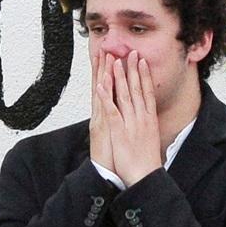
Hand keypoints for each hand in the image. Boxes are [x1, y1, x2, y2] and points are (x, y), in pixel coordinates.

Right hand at [89, 50, 114, 171]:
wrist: (113, 177)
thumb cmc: (120, 159)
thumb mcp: (118, 137)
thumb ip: (118, 123)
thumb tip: (123, 112)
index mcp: (107, 117)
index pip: (107, 91)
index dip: (107, 74)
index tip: (109, 57)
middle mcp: (102, 117)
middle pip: (102, 88)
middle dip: (103, 69)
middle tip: (105, 49)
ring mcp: (102, 122)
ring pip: (102, 95)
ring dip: (103, 76)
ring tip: (105, 58)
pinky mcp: (104, 130)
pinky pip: (104, 110)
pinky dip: (103, 97)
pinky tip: (102, 84)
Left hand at [97, 50, 161, 186]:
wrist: (145, 177)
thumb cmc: (147, 161)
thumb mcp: (150, 139)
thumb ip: (148, 127)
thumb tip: (147, 119)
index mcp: (149, 119)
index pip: (147, 92)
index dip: (144, 75)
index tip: (142, 61)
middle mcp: (141, 118)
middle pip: (136, 89)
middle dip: (133, 69)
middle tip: (131, 52)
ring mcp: (130, 124)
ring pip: (124, 96)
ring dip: (119, 78)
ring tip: (115, 61)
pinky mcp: (119, 132)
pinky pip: (112, 111)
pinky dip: (107, 97)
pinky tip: (102, 85)